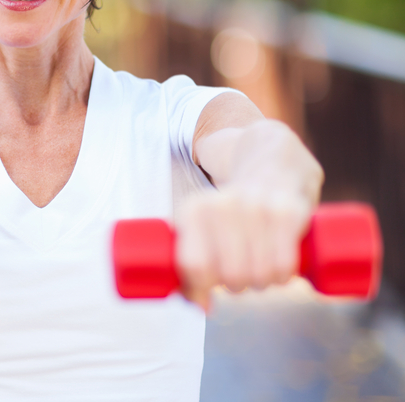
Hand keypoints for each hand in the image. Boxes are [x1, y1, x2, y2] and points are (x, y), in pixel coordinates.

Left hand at [175, 189, 309, 310]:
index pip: (193, 265)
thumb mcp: (200, 230)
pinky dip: (284, 276)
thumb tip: (202, 307)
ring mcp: (256, 208)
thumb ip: (190, 269)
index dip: (200, 289)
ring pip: (259, 275)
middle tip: (240, 274)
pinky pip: (284, 266)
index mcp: (193, 211)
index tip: (208, 292)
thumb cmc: (231, 216)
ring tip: (260, 266)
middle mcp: (222, 206)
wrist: (271, 171)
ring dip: (262, 281)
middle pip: (230, 276)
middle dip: (236, 285)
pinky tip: (280, 266)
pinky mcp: (288, 213)